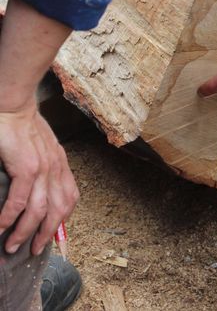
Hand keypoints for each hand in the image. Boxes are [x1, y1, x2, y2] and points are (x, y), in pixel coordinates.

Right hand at [0, 101, 78, 255]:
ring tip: (12, 245)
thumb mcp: (41, 147)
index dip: (64, 219)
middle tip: (34, 249)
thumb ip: (44, 166)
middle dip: (46, 234)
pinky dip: (9, 218)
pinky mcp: (26, 168)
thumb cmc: (22, 125)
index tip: (53, 235)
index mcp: (60, 163)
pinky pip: (19, 202)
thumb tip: (36, 188)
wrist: (13, 106)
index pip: (70, 197)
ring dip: (25, 232)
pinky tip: (0, 227)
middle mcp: (56, 168)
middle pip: (59, 210)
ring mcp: (42, 168)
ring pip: (39, 211)